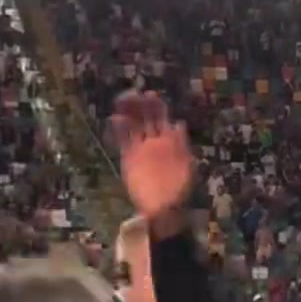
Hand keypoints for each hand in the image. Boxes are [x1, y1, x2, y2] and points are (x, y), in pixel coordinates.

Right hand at [112, 92, 193, 225]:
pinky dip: (119, 129)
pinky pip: (123, 139)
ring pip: (134, 125)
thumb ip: (181, 143)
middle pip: (146, 117)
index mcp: (170, 139)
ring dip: (127, 113)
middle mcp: (155, 140)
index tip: (149, 95)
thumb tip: (179, 123)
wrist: (163, 207)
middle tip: (131, 94)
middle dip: (139, 104)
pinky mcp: (129, 157)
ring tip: (120, 102)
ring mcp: (142, 147)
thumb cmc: (178, 188)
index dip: (156, 105)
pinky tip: (114, 119)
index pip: (162, 117)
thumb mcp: (186, 164)